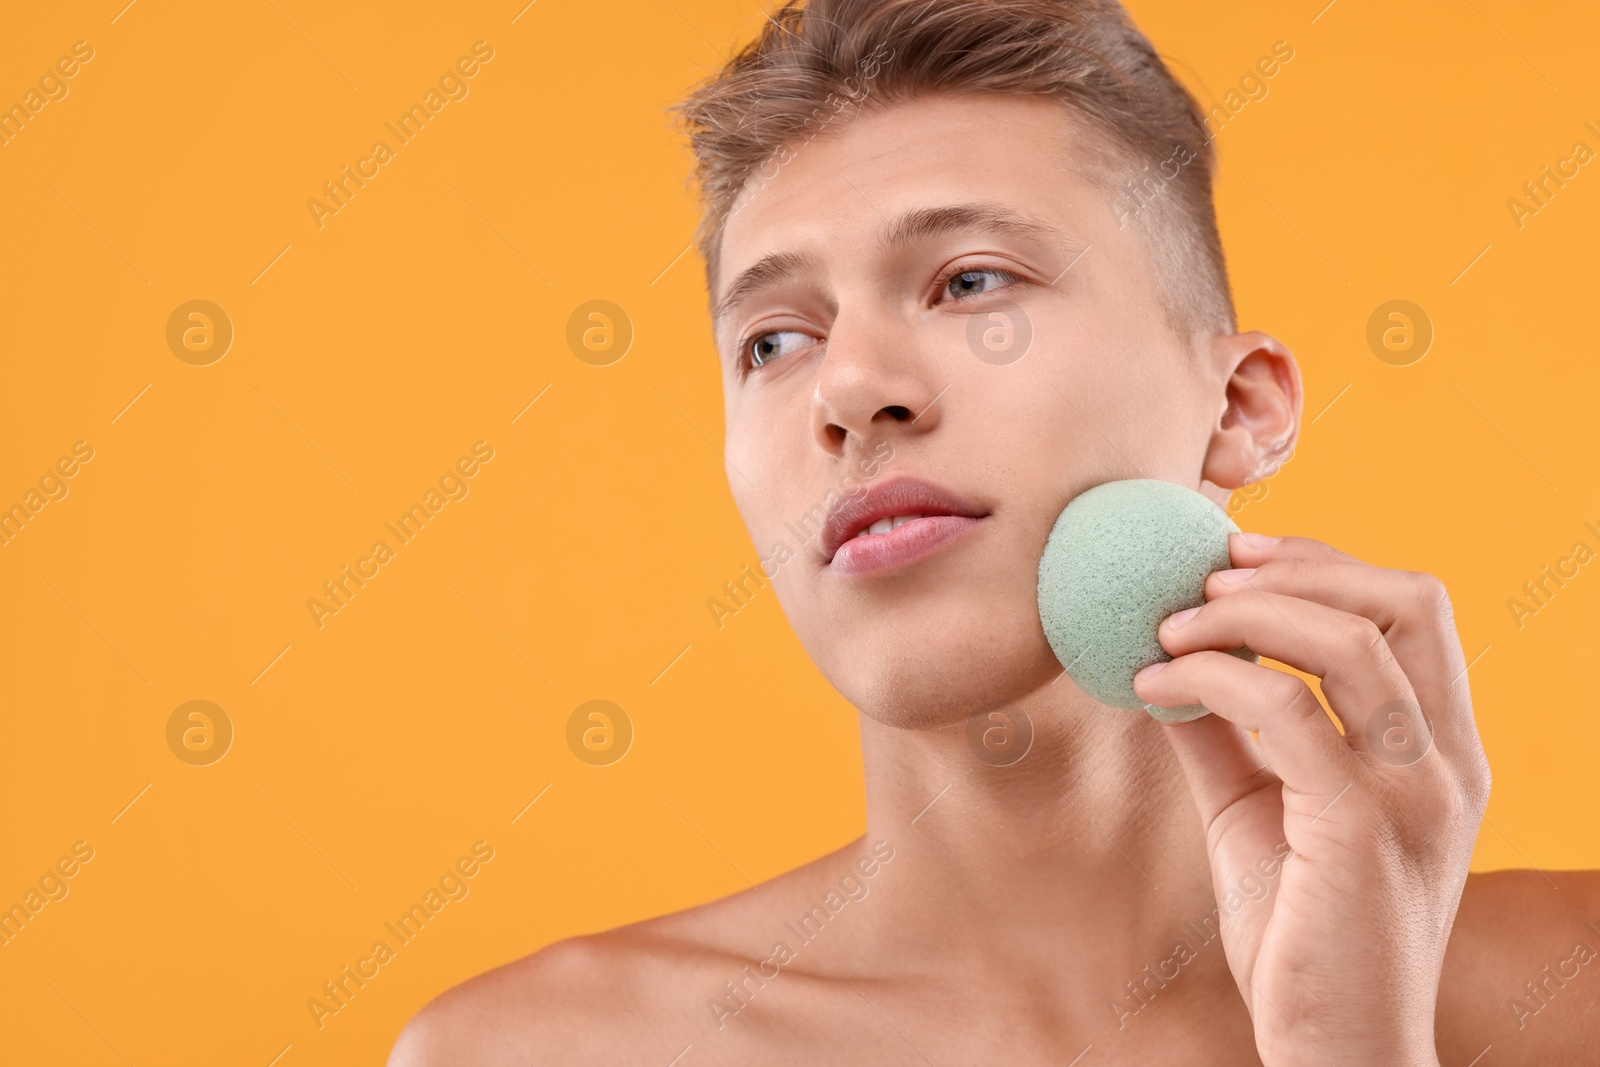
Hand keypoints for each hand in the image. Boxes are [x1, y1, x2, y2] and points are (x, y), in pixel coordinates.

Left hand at [1132, 532, 1490, 1066]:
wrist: (1334, 1046)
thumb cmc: (1300, 930)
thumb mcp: (1258, 809)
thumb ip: (1223, 732)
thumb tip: (1161, 660)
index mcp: (1440, 749)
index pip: (1415, 608)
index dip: (1325, 561)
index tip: (1236, 553)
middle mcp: (1446, 761)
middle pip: (1406, 599)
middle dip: (1297, 566)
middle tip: (1204, 572)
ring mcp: (1415, 793)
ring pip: (1351, 641)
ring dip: (1246, 613)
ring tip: (1168, 624)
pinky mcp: (1362, 829)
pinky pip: (1284, 712)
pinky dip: (1211, 677)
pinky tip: (1155, 684)